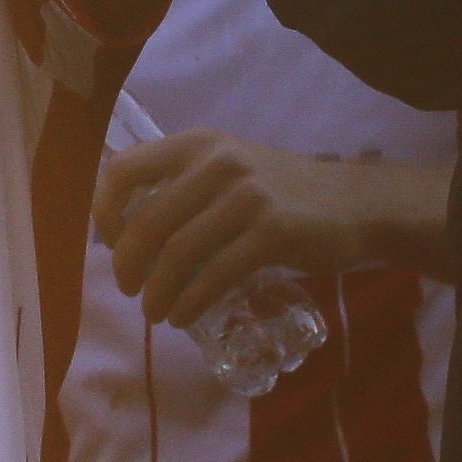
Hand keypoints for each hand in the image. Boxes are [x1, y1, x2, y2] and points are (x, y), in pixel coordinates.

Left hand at [94, 133, 442, 326]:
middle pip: (148, 222)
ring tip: (156, 313)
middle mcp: (218, 163)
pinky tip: (183, 317)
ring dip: (157, 292)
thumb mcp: (228, 171)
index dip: (105, 210)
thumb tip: (125, 236)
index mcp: (197, 145)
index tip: (109, 243)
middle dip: (128, 265)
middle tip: (130, 291)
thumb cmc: (281, 194)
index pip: (125, 168)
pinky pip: (214, 275)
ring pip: (177, 253)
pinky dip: (189, 302)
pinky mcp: (272, 232)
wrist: (356, 205)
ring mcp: (246, 197)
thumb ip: (182, 189)